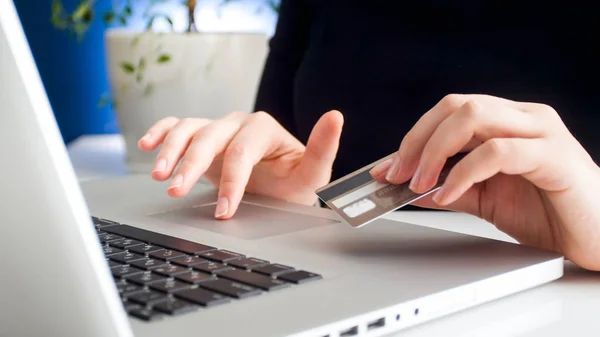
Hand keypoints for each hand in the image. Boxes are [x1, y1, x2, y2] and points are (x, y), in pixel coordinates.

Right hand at [138, 110, 343, 219]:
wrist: (278, 190)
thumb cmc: (294, 184)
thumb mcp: (313, 173)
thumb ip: (323, 147)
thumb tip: (335, 116)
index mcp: (265, 128)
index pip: (241, 151)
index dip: (231, 181)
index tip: (223, 209)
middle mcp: (239, 123)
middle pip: (209, 138)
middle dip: (191, 165)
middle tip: (176, 190)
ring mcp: (218, 127)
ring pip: (188, 129)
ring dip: (170, 151)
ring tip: (160, 176)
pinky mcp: (202, 135)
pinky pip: (177, 126)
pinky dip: (160, 133)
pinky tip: (147, 147)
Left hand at [371, 94, 599, 270]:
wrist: (599, 237)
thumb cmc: (549, 213)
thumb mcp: (485, 199)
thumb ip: (449, 188)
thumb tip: (407, 186)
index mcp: (507, 122)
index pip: (450, 111)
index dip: (413, 136)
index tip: (386, 166)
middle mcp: (523, 118)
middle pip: (456, 106)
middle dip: (417, 140)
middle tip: (397, 174)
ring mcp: (541, 132)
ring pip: (474, 117)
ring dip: (435, 151)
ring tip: (419, 183)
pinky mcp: (554, 155)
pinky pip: (497, 152)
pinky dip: (464, 172)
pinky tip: (448, 193)